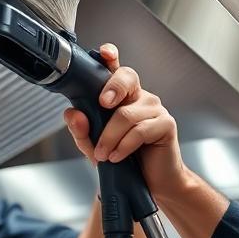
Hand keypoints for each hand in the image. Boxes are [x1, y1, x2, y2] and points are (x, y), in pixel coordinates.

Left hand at [63, 44, 189, 203]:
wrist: (150, 184)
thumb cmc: (124, 159)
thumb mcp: (94, 146)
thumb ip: (81, 130)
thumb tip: (72, 113)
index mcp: (121, 95)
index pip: (115, 68)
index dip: (110, 56)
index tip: (104, 54)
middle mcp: (138, 96)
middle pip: (126, 78)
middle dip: (111, 88)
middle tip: (101, 105)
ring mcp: (154, 109)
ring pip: (126, 113)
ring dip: (109, 137)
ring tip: (103, 154)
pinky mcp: (166, 124)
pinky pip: (140, 130)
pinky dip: (124, 146)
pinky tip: (117, 157)